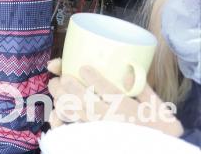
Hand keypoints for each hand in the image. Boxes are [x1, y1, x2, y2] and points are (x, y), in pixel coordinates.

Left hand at [47, 58, 182, 135]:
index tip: (83, 67)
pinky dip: (60, 120)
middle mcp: (111, 119)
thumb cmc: (158, 128)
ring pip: (74, 112)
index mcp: (129, 109)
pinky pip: (71, 128)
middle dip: (68, 84)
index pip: (109, 91)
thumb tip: (127, 68)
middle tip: (63, 76)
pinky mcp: (92, 136)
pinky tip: (54, 114)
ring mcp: (99, 128)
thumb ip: (143, 87)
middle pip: (83, 99)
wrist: (156, 152)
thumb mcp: (158, 107)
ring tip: (57, 87)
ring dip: (61, 97)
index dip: (93, 78)